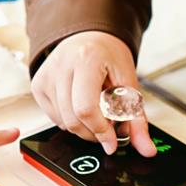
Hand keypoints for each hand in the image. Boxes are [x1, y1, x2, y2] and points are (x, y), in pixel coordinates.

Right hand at [32, 31, 155, 156]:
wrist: (90, 37)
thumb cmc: (109, 56)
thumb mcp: (129, 82)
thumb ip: (137, 118)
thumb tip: (147, 149)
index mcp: (87, 59)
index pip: (86, 108)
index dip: (100, 131)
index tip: (112, 142)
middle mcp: (62, 65)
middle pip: (73, 119)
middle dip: (93, 133)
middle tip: (107, 127)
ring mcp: (47, 75)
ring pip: (63, 122)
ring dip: (83, 128)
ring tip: (96, 110)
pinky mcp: (38, 84)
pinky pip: (54, 118)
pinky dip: (70, 121)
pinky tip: (80, 106)